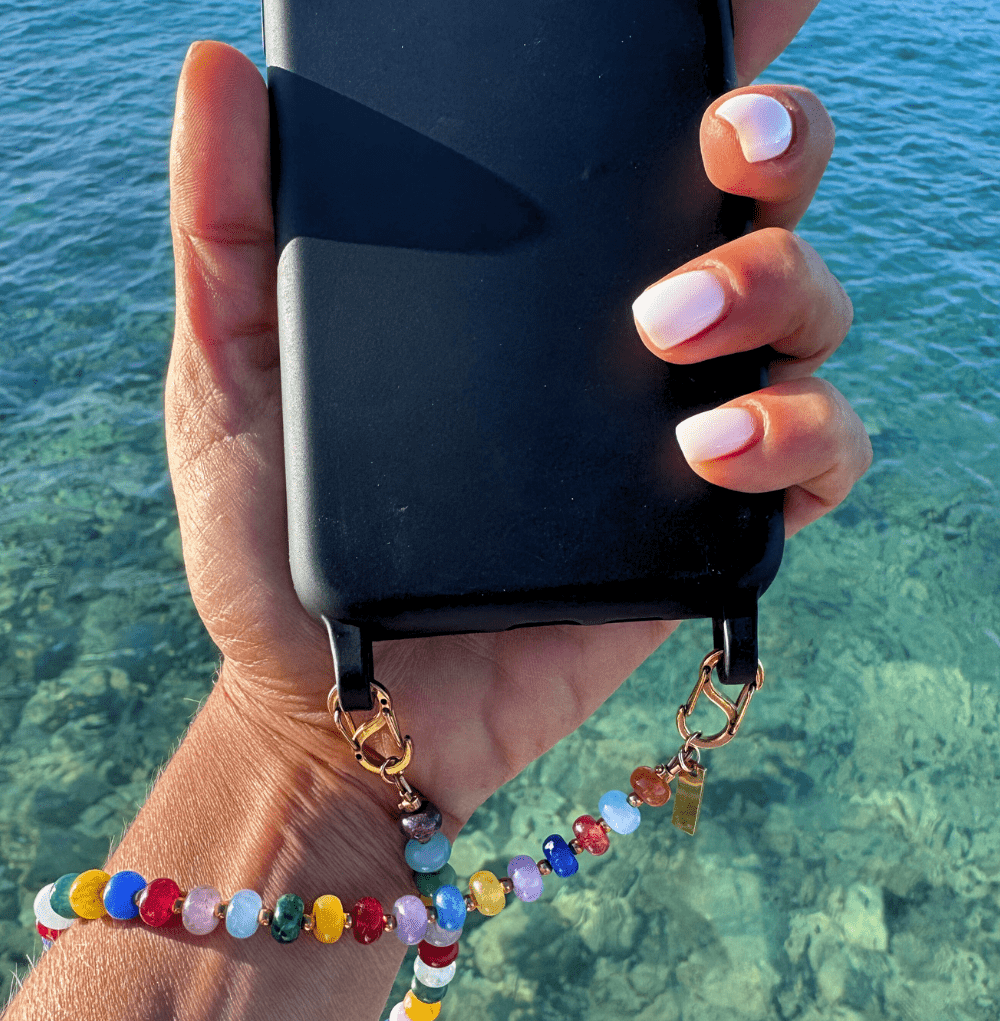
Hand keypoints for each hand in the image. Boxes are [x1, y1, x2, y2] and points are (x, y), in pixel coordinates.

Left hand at [165, 3, 868, 828]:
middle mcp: (623, 337)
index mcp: (527, 281)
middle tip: (719, 147)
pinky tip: (712, 447)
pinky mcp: (704, 532)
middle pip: (761, 202)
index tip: (721, 13)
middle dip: (773, 151)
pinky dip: (801, 436)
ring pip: (811, 314)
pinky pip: (821, 460)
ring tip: (666, 336)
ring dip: (778, 288)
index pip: (638, 143)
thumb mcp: (231, 377)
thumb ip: (229, 231)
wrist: (333, 709)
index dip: (707, 63)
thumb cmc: (273, 550)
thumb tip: (225, 69)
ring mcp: (674, 429)